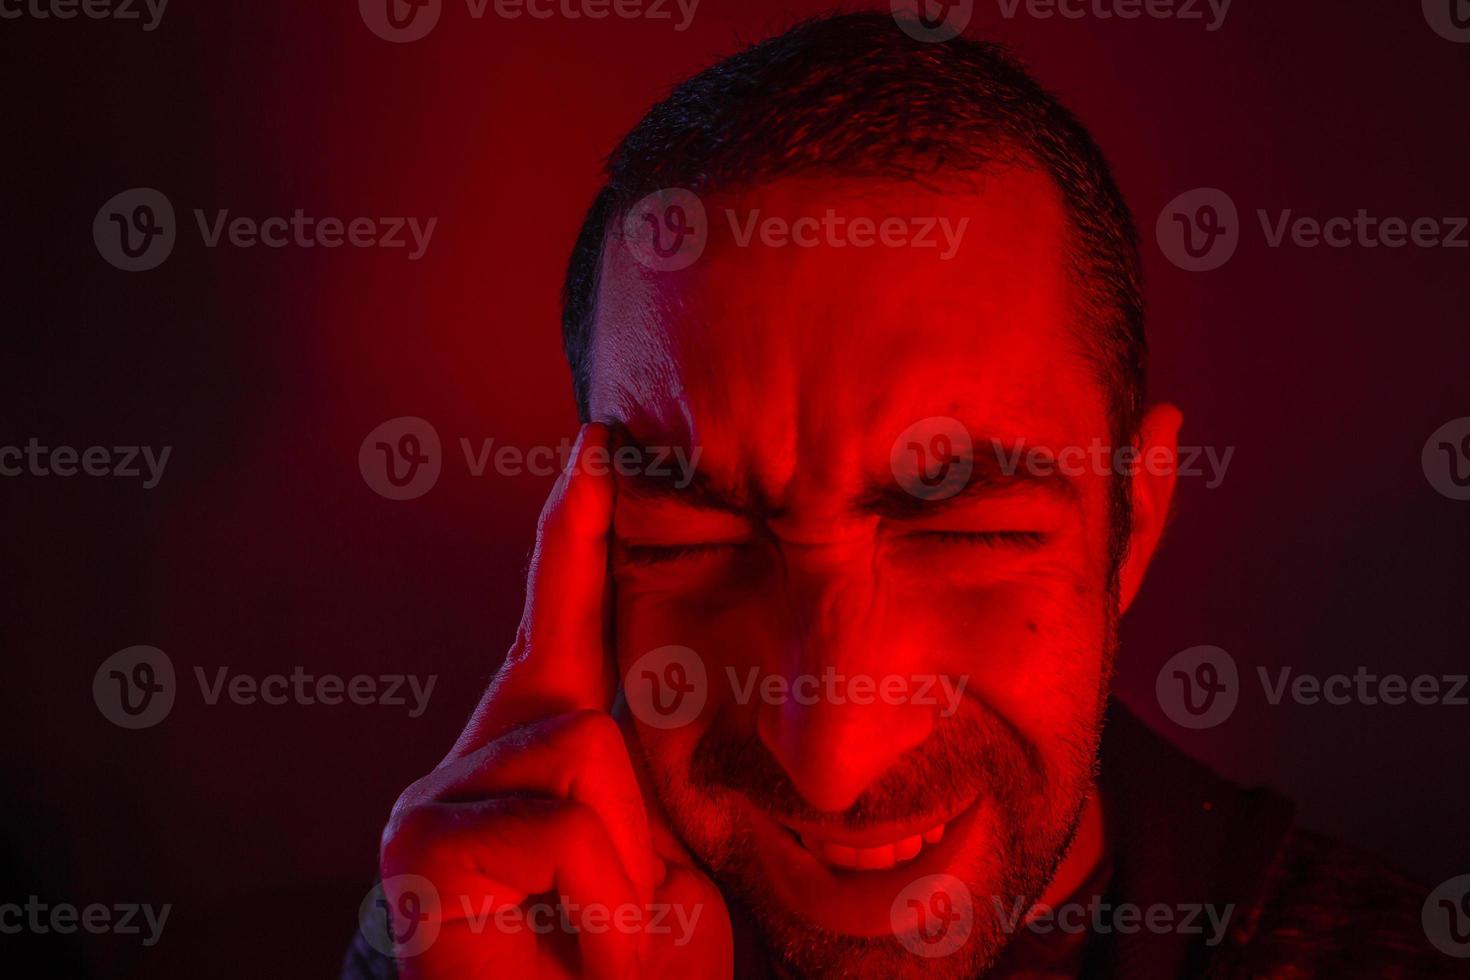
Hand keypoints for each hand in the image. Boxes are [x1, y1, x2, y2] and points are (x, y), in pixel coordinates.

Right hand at [377, 423, 732, 978]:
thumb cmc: (628, 964)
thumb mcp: (663, 852)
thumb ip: (642, 770)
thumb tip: (638, 705)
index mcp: (542, 742)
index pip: (560, 614)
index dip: (574, 528)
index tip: (596, 442)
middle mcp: (475, 755)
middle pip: (591, 716)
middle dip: (633, 829)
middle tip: (615, 911)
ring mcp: (436, 798)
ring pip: (579, 758)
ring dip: (621, 874)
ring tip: (591, 932)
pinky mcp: (418, 843)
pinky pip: (556, 821)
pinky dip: (591, 898)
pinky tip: (556, 941)